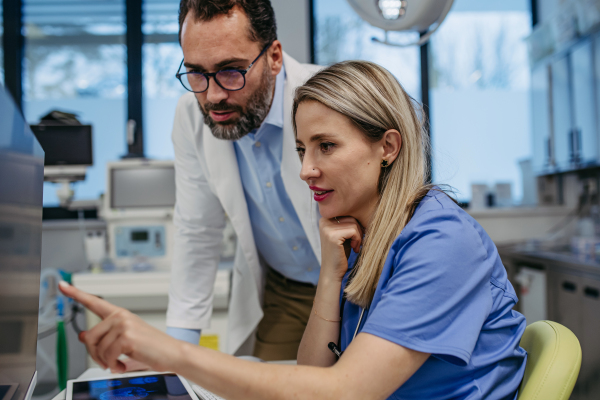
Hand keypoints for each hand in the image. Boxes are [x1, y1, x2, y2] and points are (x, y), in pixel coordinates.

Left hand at [59, 281, 181, 373]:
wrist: (172, 353)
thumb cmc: (151, 347)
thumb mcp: (123, 341)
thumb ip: (102, 337)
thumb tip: (83, 336)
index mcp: (119, 314)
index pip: (94, 302)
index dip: (76, 293)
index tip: (63, 285)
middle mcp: (120, 316)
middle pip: (89, 337)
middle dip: (95, 355)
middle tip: (107, 362)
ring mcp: (124, 325)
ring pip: (98, 349)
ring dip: (106, 362)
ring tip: (119, 363)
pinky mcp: (127, 337)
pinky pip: (108, 356)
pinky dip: (114, 366)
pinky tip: (123, 365)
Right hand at [319, 216, 362, 281]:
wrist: (332, 272)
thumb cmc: (340, 254)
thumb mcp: (343, 235)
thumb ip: (348, 223)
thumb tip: (364, 210)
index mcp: (325, 219)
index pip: (347, 213)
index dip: (355, 224)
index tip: (355, 237)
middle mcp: (324, 221)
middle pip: (351, 217)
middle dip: (358, 230)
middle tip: (357, 243)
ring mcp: (327, 228)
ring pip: (354, 223)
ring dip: (359, 236)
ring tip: (355, 246)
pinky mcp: (333, 235)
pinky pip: (353, 231)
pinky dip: (358, 240)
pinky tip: (354, 248)